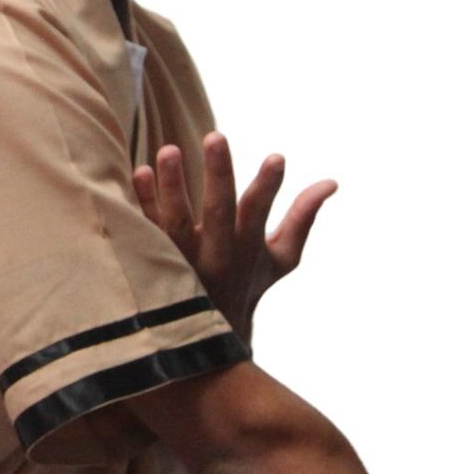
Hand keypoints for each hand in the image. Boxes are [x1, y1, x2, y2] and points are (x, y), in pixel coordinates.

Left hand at [131, 131, 334, 336]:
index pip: (259, 213)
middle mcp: (216, 254)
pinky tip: (141, 171)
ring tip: (169, 150)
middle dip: (218, 174)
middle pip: (217, 211)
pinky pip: (144, 229)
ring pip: (175, 221)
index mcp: (247, 249)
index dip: (268, 187)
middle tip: (216, 136)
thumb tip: (332, 182)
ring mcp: (181, 258)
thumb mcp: (281, 259)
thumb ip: (302, 218)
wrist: (205, 338)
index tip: (277, 158)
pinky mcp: (151, 260)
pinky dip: (142, 202)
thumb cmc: (247, 285)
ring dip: (172, 185)